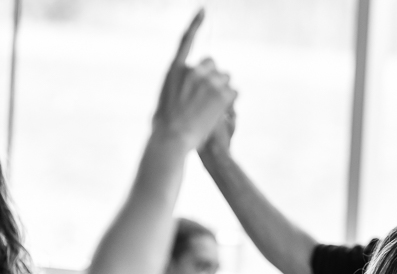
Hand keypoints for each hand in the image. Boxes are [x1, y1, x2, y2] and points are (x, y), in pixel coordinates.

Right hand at [152, 10, 237, 151]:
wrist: (172, 138)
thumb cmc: (162, 127)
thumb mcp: (162, 100)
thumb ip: (175, 89)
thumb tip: (177, 95)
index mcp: (174, 69)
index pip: (186, 40)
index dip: (195, 23)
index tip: (203, 11)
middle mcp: (192, 70)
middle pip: (212, 63)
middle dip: (213, 76)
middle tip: (208, 97)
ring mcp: (208, 80)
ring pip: (225, 78)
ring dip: (223, 89)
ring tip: (211, 109)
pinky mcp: (222, 93)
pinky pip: (234, 92)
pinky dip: (230, 101)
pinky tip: (220, 113)